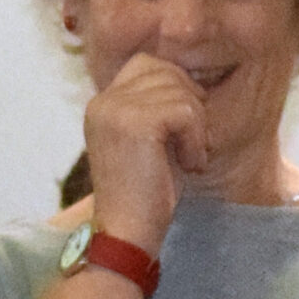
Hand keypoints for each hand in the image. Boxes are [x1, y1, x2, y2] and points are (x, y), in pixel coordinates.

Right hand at [83, 53, 208, 246]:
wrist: (127, 234)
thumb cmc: (145, 196)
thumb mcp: (150, 142)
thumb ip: (160, 108)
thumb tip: (197, 84)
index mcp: (102, 104)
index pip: (146, 64)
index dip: (176, 85)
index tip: (187, 125)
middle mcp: (103, 101)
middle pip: (166, 72)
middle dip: (191, 107)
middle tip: (192, 147)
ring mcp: (116, 110)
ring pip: (180, 92)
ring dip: (197, 128)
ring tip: (189, 160)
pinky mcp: (134, 122)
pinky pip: (185, 112)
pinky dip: (196, 140)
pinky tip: (189, 165)